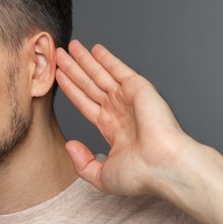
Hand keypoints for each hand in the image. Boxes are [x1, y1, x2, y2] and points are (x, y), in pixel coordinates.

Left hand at [56, 40, 194, 195]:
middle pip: (90, 85)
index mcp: (112, 128)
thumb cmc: (140, 174)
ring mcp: (128, 98)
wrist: (163, 165)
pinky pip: (118, 69)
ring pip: (101, 75)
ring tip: (70, 47)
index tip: (59, 77)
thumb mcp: (102, 176)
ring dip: (85, 60)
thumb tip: (70, 145)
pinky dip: (107, 58)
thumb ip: (83, 163)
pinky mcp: (138, 88)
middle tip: (59, 55)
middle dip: (74, 70)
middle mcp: (119, 110)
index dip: (71, 89)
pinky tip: (94, 49)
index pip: (86, 103)